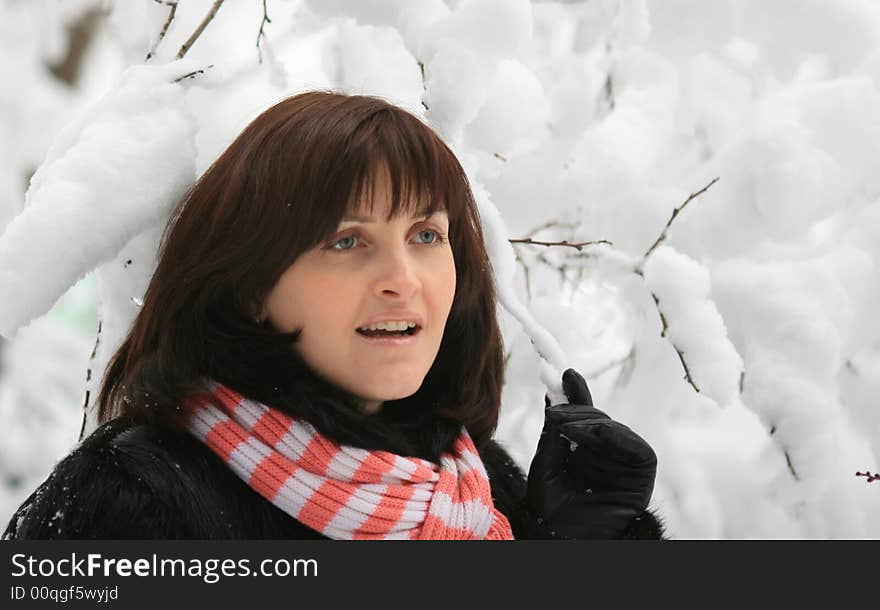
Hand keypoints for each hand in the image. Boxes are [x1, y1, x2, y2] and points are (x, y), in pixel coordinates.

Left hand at [527, 368, 656, 538]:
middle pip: (594, 417)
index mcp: (581, 450)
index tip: (563, 373)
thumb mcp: (546, 468)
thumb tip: (553, 397)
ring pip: (611, 427)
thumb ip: (553, 435)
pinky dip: (615, 436)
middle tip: (553, 413)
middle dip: (573, 410)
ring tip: (565, 429)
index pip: (580, 415)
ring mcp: (622, 460)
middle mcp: (603, 452)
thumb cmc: (554, 513)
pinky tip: (594, 434)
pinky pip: (635, 446)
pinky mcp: (641, 471)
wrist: (568, 542)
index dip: (573, 393)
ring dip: (588, 423)